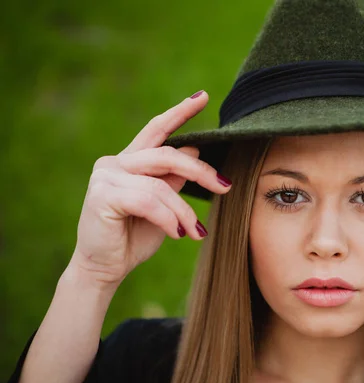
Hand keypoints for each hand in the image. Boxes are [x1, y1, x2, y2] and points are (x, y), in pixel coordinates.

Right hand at [68, 91, 229, 290]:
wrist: (105, 268)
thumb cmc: (134, 237)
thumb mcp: (163, 205)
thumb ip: (173, 180)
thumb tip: (194, 152)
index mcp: (130, 161)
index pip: (157, 130)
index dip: (179, 112)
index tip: (202, 96)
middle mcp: (115, 162)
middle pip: (168, 155)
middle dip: (200, 171)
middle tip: (225, 186)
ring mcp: (105, 176)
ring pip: (161, 184)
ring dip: (184, 211)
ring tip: (194, 232)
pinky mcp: (101, 195)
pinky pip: (148, 201)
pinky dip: (168, 218)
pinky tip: (176, 234)